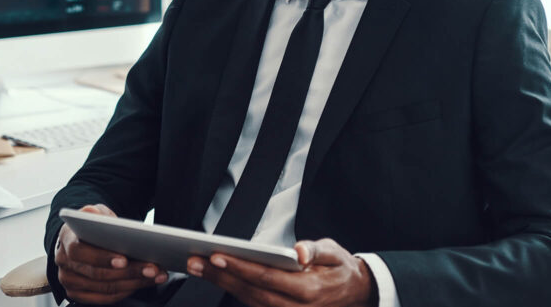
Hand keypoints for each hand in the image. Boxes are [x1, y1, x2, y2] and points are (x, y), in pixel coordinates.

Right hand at [55, 204, 167, 303]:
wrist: (81, 238)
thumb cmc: (90, 226)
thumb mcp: (95, 212)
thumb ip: (95, 213)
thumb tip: (93, 215)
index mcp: (66, 239)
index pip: (79, 251)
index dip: (102, 257)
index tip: (124, 260)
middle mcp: (64, 262)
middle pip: (97, 273)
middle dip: (129, 272)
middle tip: (152, 268)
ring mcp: (69, 281)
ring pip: (104, 288)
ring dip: (134, 283)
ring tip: (155, 275)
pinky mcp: (77, 295)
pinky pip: (105, 298)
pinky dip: (126, 291)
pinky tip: (142, 283)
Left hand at [186, 238, 375, 306]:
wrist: (355, 293)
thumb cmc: (340, 269)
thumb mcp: (335, 252)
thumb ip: (316, 250)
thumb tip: (300, 251)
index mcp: (309, 290)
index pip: (267, 278)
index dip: (241, 268)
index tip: (218, 256)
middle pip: (251, 292)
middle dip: (221, 277)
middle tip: (195, 261)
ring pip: (248, 301)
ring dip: (222, 285)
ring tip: (198, 267)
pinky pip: (254, 305)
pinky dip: (234, 291)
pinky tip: (216, 277)